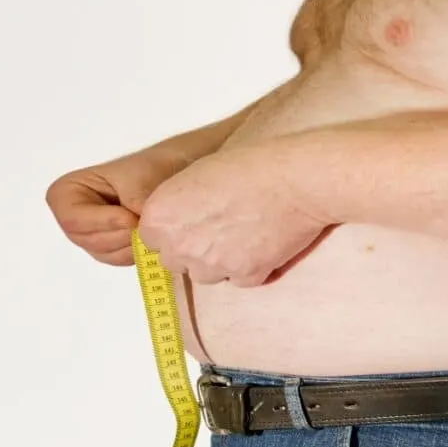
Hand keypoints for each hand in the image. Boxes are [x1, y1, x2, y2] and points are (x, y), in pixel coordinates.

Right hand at [46, 145, 191, 264]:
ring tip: (149, 222)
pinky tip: (150, 234)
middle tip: (146, 220)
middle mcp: (74, 220)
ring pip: (108, 253)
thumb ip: (133, 204)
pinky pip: (122, 259)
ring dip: (133, 243)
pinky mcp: (111, 251)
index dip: (105, 222)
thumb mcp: (137, 179)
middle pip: (90, 240)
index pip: (73, 220)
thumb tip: (139, 228)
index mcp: (65, 194)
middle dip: (123, 233)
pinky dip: (139, 250)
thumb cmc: (147, 168)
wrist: (167, 173)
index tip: (132, 217)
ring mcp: (91, 238)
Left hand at [138, 145, 332, 286]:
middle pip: (177, 262)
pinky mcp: (244, 275)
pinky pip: (241, 280)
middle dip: (196, 251)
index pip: (153, 240)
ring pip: (208, 275)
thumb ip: (179, 206)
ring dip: (223, 262)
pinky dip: (253, 267)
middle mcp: (179, 244)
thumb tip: (180, 225)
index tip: (196, 223)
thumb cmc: (251, 166)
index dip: (176, 232)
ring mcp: (211, 263)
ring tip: (248, 233)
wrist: (295, 178)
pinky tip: (266, 241)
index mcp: (160, 215)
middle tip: (224, 229)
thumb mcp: (198, 175)